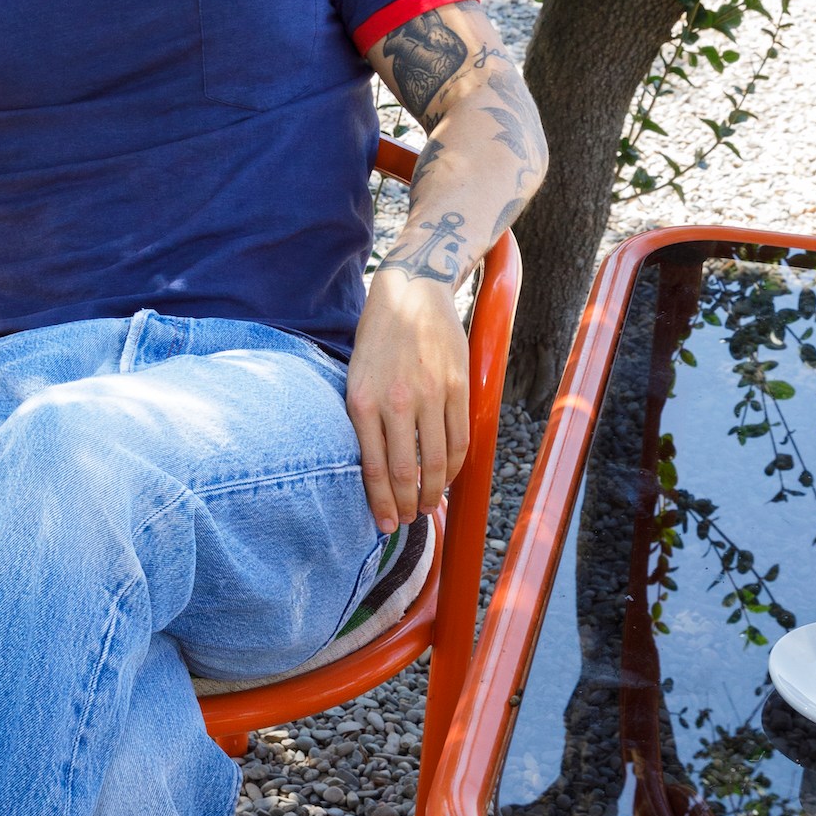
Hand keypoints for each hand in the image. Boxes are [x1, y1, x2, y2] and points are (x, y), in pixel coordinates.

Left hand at [346, 269, 469, 533]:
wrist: (412, 290)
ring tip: (428, 505)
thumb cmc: (378, 337)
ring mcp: (430, 394)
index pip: (374, 468)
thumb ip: (363, 420)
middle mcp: (395, 401)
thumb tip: (373, 470)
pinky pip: (460, 438)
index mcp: (362, 401)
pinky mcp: (457, 386)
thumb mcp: (355, 376)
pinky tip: (447, 477)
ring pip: (437, 460)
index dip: (381, 504)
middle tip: (408, 521)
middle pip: (406, 471)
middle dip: (407, 505)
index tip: (385, 525)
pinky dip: (455, 466)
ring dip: (433, 491)